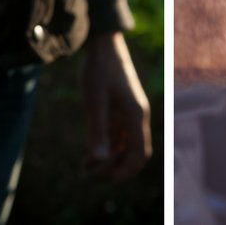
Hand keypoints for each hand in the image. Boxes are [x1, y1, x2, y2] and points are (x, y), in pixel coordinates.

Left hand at [81, 31, 151, 181]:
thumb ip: (97, 131)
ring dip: (109, 158)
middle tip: (92, 174)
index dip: (127, 170)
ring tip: (86, 168)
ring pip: (125, 145)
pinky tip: (89, 153)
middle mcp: (138, 116)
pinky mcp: (121, 109)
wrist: (103, 45)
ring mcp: (130, 113)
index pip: (140, 152)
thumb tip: (98, 160)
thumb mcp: (94, 101)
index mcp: (136, 115)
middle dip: (116, 167)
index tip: (109, 180)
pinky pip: (118, 135)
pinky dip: (107, 146)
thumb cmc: (98, 71)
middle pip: (134, 152)